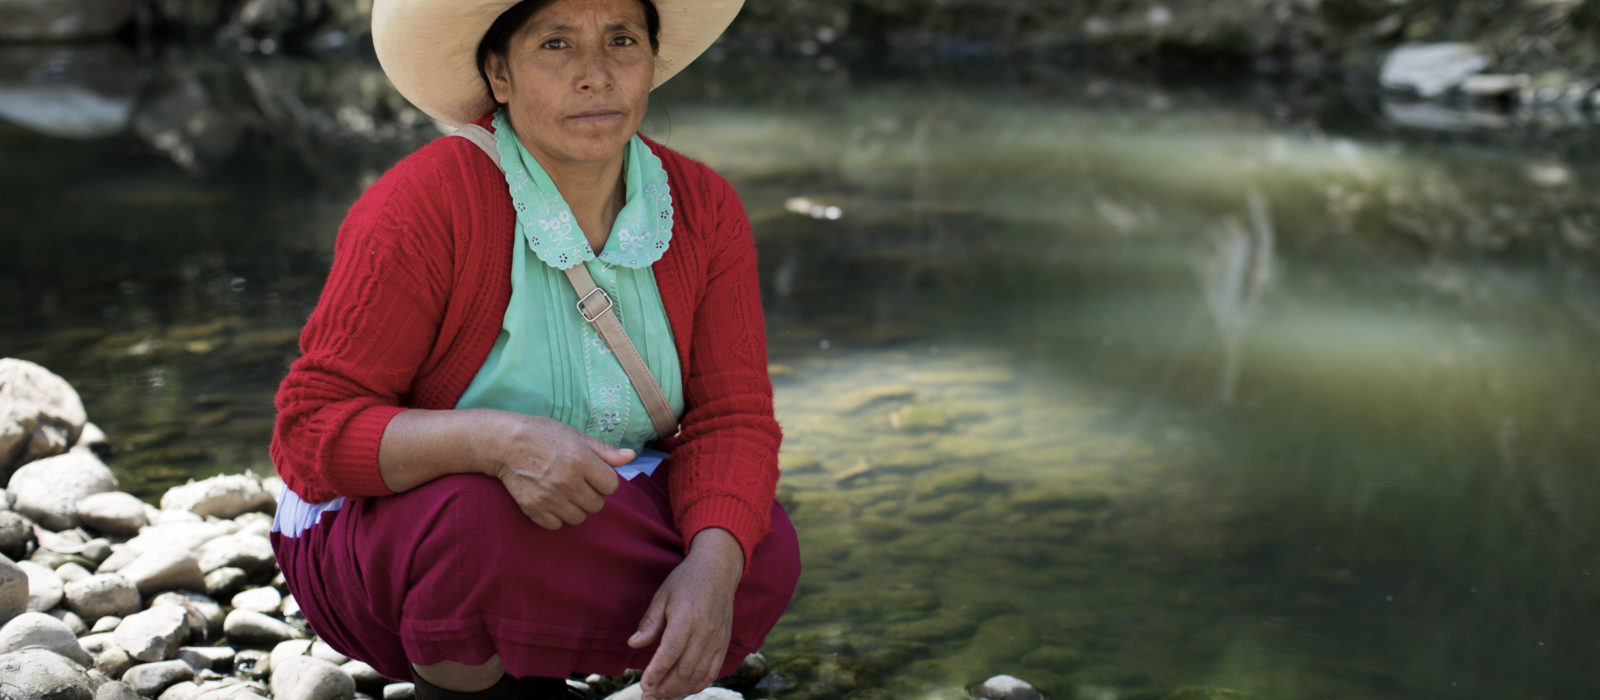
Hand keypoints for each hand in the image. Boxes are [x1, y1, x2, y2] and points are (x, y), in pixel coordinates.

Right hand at [491, 414, 632, 529]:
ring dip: (575, 507)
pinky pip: (557, 524)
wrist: (504, 443)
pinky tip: (551, 501)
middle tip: (577, 482)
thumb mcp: (576, 436)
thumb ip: (604, 451)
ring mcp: (549, 497)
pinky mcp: (533, 508)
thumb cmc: (542, 435)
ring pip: (579, 518)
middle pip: (597, 504)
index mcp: (581, 461)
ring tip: (564, 492)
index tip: (593, 474)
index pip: (611, 486)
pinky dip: (556, 516)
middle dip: (591, 494)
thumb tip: (631, 456)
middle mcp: (567, 481)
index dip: (604, 480)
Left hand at [629, 529, 744, 699]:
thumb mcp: (662, 596)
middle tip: (647, 696)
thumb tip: (633, 644)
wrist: (718, 569)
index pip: (670, 653)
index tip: (643, 685)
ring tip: (661, 695)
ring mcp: (717, 639)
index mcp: (687, 617)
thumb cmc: (686, 580)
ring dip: (678, 690)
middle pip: (684, 669)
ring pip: (698, 675)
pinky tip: (683, 689)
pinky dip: (698, 685)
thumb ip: (650, 622)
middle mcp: (705, 631)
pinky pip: (713, 672)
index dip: (656, 672)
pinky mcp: (724, 643)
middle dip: (664, 688)